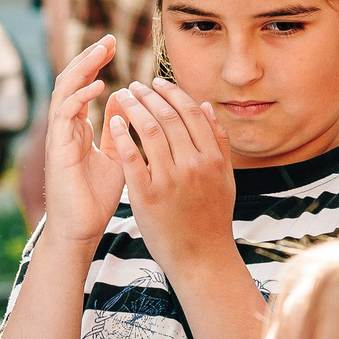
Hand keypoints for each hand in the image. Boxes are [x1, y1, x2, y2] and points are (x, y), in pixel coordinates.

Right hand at [38, 37, 127, 248]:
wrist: (81, 228)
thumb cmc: (96, 197)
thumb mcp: (117, 156)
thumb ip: (119, 130)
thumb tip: (126, 101)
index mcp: (77, 128)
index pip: (83, 86)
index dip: (95, 65)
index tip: (112, 46)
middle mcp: (65, 128)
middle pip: (71, 82)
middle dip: (88, 59)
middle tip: (108, 39)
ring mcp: (58, 137)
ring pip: (64, 92)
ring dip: (82, 69)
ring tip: (101, 51)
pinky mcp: (57, 149)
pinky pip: (64, 115)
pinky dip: (79, 97)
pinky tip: (97, 85)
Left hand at [104, 77, 235, 275]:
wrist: (199, 256)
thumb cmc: (210, 216)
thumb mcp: (223, 178)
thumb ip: (218, 142)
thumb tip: (205, 107)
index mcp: (212, 158)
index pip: (190, 113)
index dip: (172, 93)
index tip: (156, 82)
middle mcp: (194, 165)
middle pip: (169, 117)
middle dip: (149, 95)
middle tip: (133, 85)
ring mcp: (170, 179)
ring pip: (150, 131)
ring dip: (134, 108)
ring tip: (121, 97)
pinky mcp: (147, 195)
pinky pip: (132, 158)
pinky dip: (123, 135)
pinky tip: (114, 121)